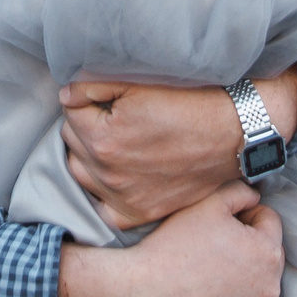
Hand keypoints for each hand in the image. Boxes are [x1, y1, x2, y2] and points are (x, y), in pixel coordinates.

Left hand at [58, 69, 296, 230]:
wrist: (230, 133)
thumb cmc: (188, 102)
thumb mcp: (138, 82)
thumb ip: (91, 85)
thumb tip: (65, 95)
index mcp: (102, 138)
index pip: (69, 110)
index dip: (88, 98)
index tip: (110, 97)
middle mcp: (107, 173)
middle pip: (72, 141)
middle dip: (87, 126)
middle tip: (116, 117)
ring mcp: (122, 198)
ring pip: (80, 173)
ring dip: (90, 157)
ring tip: (118, 142)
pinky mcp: (139, 213)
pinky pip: (102, 208)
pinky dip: (104, 192)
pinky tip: (119, 174)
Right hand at [60, 182, 282, 296]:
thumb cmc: (174, 249)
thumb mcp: (207, 204)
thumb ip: (239, 192)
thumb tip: (254, 197)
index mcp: (268, 253)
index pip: (268, 219)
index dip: (243, 213)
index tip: (217, 222)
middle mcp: (270, 288)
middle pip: (265, 254)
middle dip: (245, 245)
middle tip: (210, 245)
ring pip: (255, 284)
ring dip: (240, 275)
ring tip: (205, 271)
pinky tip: (204, 296)